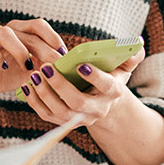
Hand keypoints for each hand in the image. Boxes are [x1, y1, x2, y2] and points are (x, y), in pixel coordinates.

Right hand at [0, 19, 67, 109]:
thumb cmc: (8, 75)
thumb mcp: (31, 70)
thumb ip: (45, 64)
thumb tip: (67, 65)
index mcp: (20, 31)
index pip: (39, 25)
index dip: (53, 38)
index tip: (64, 55)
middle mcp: (5, 31)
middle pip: (28, 33)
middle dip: (44, 50)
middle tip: (55, 65)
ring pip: (5, 34)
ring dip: (20, 50)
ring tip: (28, 67)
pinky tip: (3, 67)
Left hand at [23, 47, 145, 127]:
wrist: (104, 102)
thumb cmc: (112, 76)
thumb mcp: (124, 65)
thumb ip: (131, 53)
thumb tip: (136, 42)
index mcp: (114, 92)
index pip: (106, 86)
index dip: (95, 77)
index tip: (80, 64)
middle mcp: (98, 110)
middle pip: (78, 103)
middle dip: (60, 86)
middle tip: (46, 68)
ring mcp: (81, 119)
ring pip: (60, 113)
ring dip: (45, 95)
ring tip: (34, 76)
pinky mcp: (65, 122)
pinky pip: (48, 116)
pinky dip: (35, 102)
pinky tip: (27, 86)